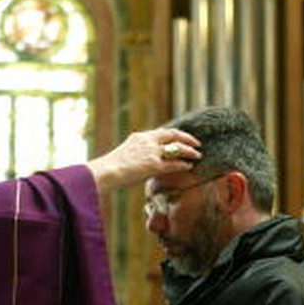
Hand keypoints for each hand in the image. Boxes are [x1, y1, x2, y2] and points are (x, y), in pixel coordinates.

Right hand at [86, 128, 201, 192]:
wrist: (105, 172)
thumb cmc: (111, 169)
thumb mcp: (125, 155)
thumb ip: (137, 154)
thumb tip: (144, 163)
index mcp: (139, 137)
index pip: (161, 132)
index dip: (174, 135)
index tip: (181, 138)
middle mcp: (147, 141)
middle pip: (172, 134)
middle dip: (186, 138)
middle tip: (196, 143)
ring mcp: (151, 153)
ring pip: (176, 148)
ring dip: (189, 151)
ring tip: (197, 155)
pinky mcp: (153, 165)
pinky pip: (174, 164)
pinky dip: (183, 164)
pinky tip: (189, 166)